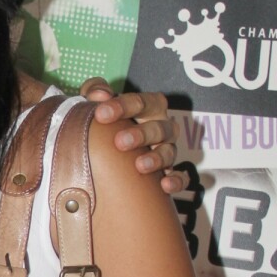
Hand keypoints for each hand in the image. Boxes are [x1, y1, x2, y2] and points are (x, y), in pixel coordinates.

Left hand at [80, 80, 182, 195]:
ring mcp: (168, 150)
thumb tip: (99, 96)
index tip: (101, 113)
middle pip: (159, 127)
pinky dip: (177, 180)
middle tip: (120, 142)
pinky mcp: (171, 172)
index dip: (121, 106)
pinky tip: (165, 185)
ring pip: (169, 151)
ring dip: (157, 158)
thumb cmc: (108, 121)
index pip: (140, 102)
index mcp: (149, 106)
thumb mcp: (100, 102)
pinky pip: (181, 177)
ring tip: (140, 166)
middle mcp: (162, 127)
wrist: (111, 152)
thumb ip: (95, 90)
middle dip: (141, 134)